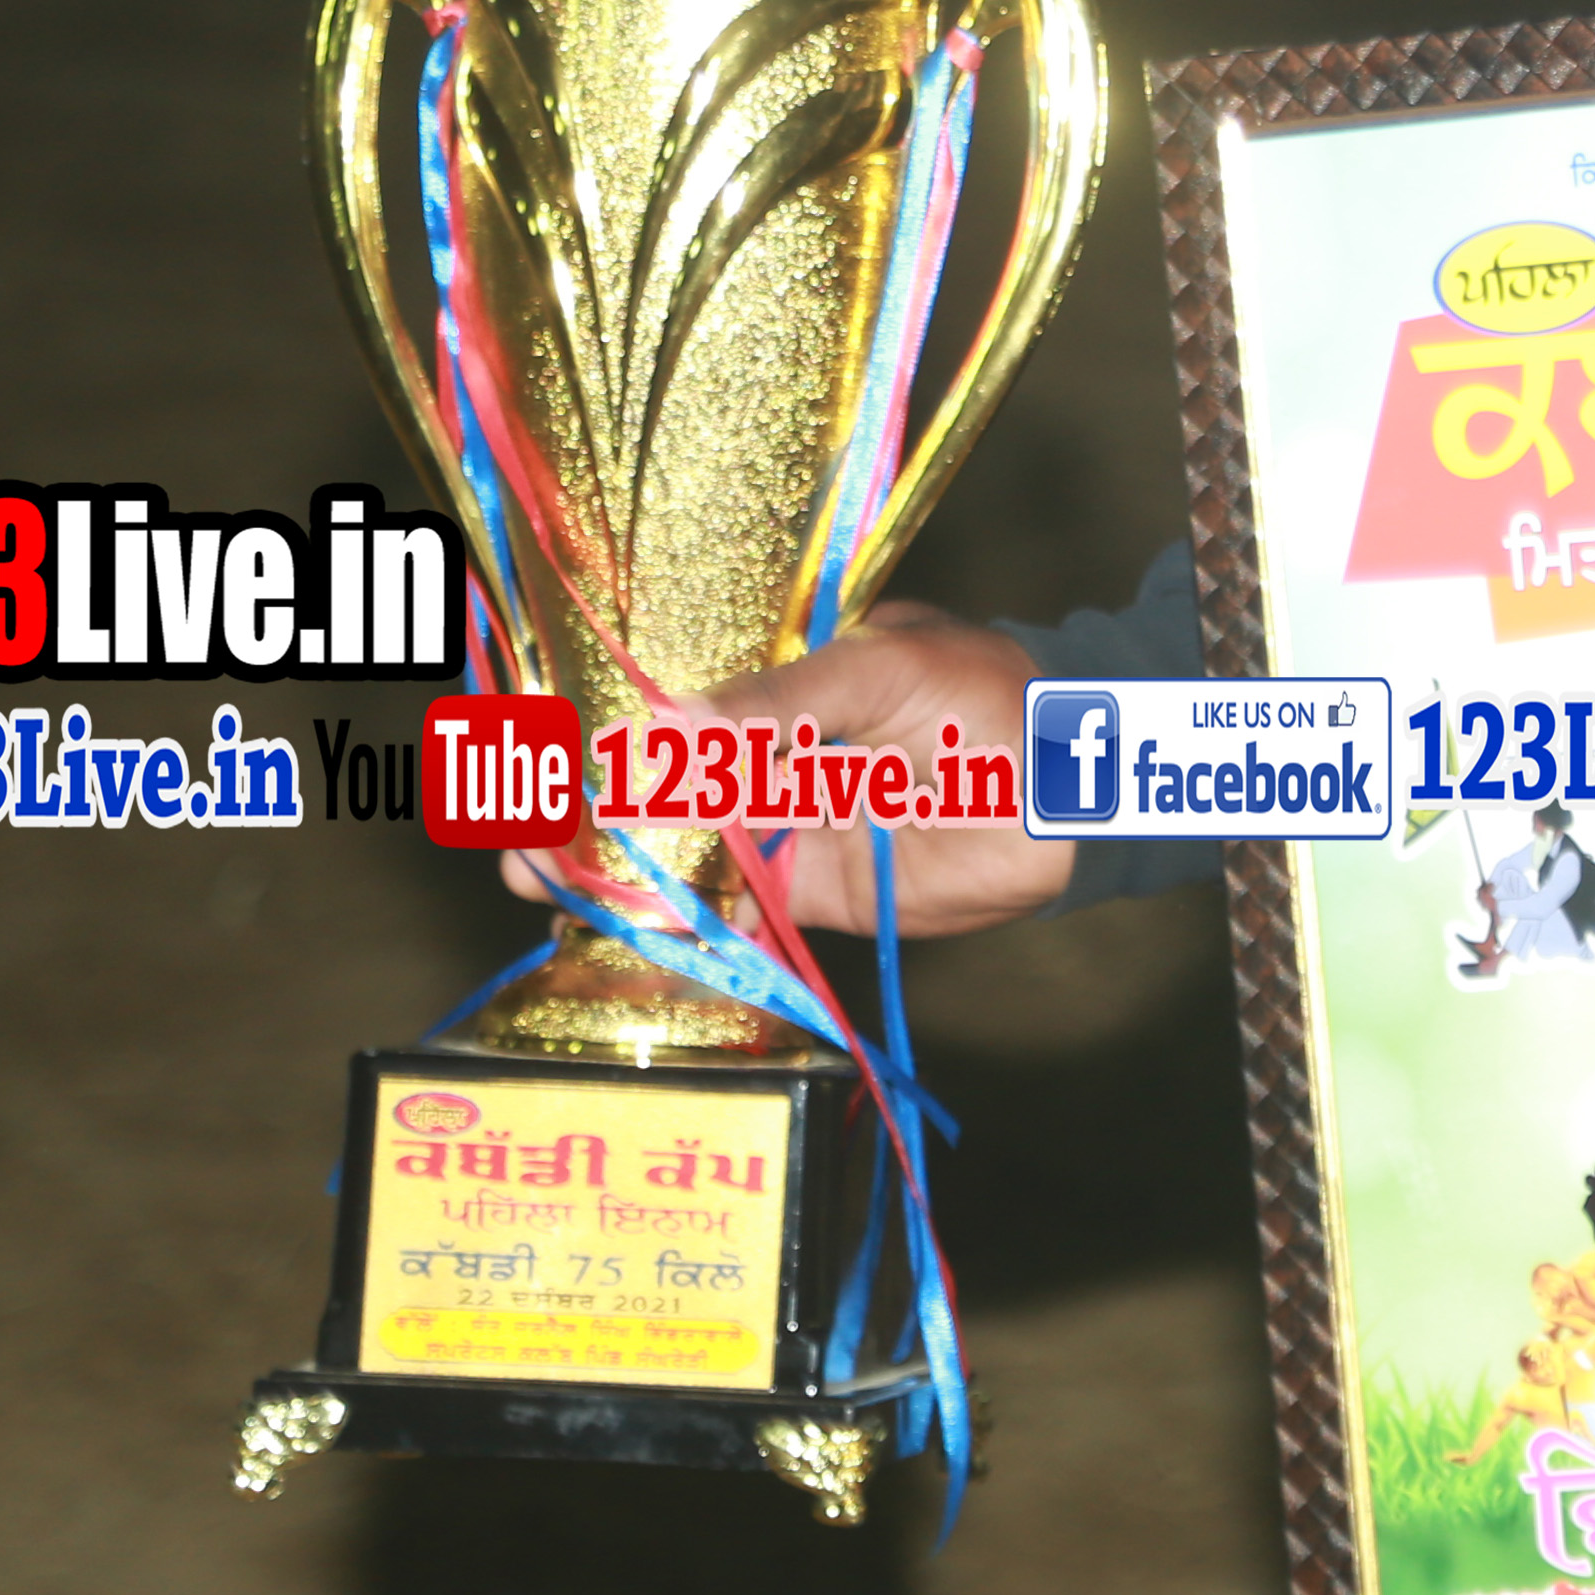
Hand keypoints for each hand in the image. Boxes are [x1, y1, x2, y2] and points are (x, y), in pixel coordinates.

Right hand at [498, 601, 1068, 941]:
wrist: (1073, 782)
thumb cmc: (985, 694)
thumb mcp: (878, 669)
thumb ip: (781, 701)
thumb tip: (671, 724)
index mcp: (778, 681)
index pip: (670, 704)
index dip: (601, 729)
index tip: (534, 748)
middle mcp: (767, 756)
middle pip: (655, 787)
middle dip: (583, 812)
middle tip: (521, 836)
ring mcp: (783, 825)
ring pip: (678, 851)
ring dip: (612, 871)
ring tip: (541, 881)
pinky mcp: (808, 889)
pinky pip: (729, 906)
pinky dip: (676, 919)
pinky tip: (618, 925)